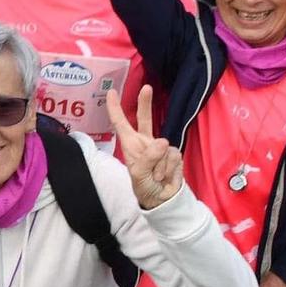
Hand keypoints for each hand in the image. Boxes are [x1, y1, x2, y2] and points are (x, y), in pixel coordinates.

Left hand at [105, 84, 182, 208]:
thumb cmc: (144, 187)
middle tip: (146, 87)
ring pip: (163, 147)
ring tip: (156, 176)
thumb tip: (162, 142)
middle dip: (145, 103)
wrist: (162, 198)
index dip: (115, 108)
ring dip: (159, 166)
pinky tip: (165, 176)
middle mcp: (145, 142)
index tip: (112, 93)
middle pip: (145, 118)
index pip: (121, 124)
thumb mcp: (140, 175)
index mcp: (130, 145)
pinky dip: (168, 168)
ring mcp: (160, 146)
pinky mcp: (173, 153)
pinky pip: (173, 156)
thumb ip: (149, 159)